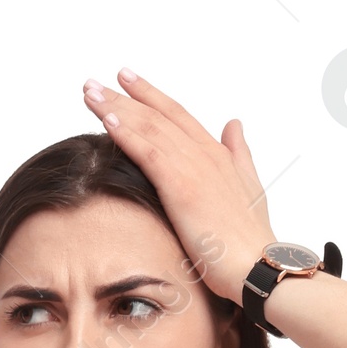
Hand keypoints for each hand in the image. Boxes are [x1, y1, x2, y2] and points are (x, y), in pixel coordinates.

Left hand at [81, 70, 270, 302]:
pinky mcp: (182, 187)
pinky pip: (148, 152)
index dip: (150, 96)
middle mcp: (204, 152)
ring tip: (90, 93)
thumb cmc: (251, 239)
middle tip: (94, 83)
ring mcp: (193, 167)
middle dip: (124, 96)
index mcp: (217, 154)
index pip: (177, 115)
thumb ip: (238, 153)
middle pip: (158, 115)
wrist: (256, 266)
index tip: (126, 81)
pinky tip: (106, 120)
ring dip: (116, 108)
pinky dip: (126, 134)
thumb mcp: (249, 187)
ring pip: (149, 127)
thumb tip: (233, 124)